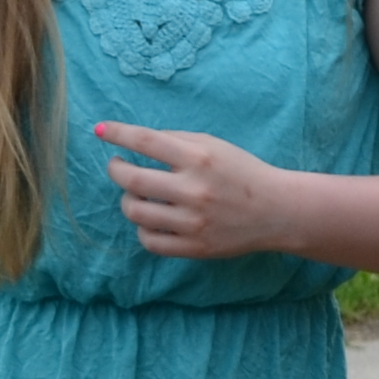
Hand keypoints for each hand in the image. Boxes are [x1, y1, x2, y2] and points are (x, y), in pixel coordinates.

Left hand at [93, 122, 303, 260]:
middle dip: (116, 170)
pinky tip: (150, 219)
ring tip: (135, 194)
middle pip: (132, 180)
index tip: (101, 131)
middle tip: (117, 166)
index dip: (118, 134)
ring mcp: (193, 222)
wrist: (276, 211)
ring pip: (136, 212)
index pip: (146, 141)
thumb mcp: (214, 145)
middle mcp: (193, 189)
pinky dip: (143, 228)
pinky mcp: (194, 247)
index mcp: (199, 158)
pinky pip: (150, 241)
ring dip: (128, 201)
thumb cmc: (242, 173)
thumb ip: (177, 141)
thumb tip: (138, 141)